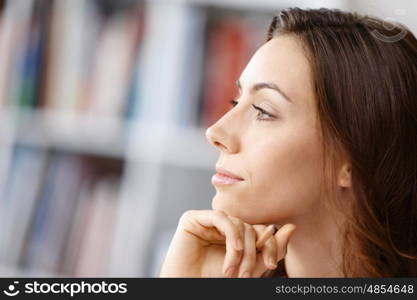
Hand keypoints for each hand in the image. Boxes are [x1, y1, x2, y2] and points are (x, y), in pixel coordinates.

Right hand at [159, 209, 295, 276]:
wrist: (189, 287)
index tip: (271, 263)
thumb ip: (270, 249)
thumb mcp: (249, 267)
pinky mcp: (193, 218)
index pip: (259, 230)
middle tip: (246, 275)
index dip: (269, 244)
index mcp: (235, 235)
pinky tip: (233, 250)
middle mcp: (222, 226)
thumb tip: (293, 227)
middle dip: (252, 252)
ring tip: (232, 271)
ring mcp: (208, 221)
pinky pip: (221, 218)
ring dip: (240, 249)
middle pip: (249, 227)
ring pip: (237, 223)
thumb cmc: (214, 281)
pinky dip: (232, 234)